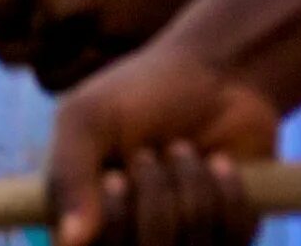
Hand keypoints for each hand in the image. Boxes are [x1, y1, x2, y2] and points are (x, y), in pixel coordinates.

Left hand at [0, 0, 210, 93]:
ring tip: (68, 35)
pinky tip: (96, 45)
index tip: (1, 7)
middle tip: (34, 25)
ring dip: (49, 59)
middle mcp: (57, 2)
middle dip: (15, 39)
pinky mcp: (129, 54)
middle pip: (8, 50)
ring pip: (45, 75)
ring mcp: (95, 33)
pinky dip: (82, 70)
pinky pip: (86, 81)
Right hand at [45, 34, 280, 245]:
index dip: (111, 221)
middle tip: (150, 153)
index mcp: (83, 214)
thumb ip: (69, 175)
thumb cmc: (140, 92)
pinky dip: (226, 193)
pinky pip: (231, 241)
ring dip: (189, 186)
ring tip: (184, 149)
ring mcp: (180, 241)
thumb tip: (69, 242)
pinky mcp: (229, 239)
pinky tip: (219, 163)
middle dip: (153, 195)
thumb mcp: (88, 118)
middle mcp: (129, 235)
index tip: (115, 177)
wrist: (215, 73)